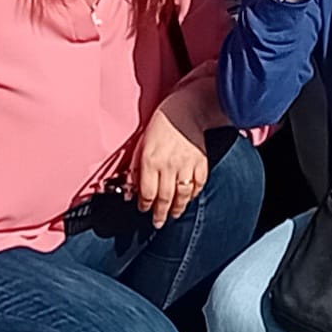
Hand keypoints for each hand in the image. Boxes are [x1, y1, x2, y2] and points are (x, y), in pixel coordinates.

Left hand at [131, 91, 210, 228]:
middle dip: (160, 214)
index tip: (143, 209)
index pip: (147, 192)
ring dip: (177, 209)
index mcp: (151, 161)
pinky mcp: (201, 163)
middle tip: (158, 223)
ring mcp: (187, 165)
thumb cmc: (160, 126)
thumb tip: (130, 190)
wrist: (185, 109)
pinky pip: (198, 185)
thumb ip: (136, 169)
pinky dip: (193, 194)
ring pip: (182, 195)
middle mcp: (169, 165)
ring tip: (174, 215)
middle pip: (164, 198)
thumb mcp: (141, 144)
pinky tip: (188, 198)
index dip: (144, 205)